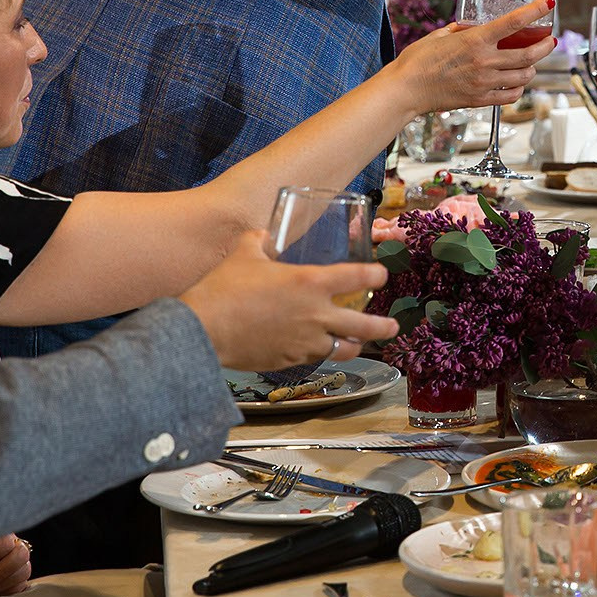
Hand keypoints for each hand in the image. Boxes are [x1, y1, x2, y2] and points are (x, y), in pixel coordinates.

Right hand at [179, 231, 399, 371]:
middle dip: (382, 326)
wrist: (204, 332)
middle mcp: (315, 315)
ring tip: (358, 343)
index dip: (375, 275)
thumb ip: (260, 241)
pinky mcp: (289, 361)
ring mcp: (304, 343)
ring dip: (353, 345)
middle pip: (363, 326)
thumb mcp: (244, 253)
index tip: (381, 274)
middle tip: (392, 326)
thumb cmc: (224, 289)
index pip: (357, 277)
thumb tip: (265, 235)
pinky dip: (320, 353)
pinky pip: (314, 358)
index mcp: (311, 283)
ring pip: (342, 349)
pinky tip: (317, 349)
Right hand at [392, 0, 554, 114]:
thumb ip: (461, 30)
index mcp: (475, 40)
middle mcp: (484, 61)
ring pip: (524, 77)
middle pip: (528, 54)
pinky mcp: (480, 100)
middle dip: (545, 46)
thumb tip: (473, 27)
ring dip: (533, 68)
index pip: (514, 22)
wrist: (405, 90)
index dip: (535, 11)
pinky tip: (517, 83)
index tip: (548, 4)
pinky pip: (510, 96)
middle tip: (549, 41)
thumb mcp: (439, 35)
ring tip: (532, 63)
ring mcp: (484, 82)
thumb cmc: (417, 60)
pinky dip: (519, 89)